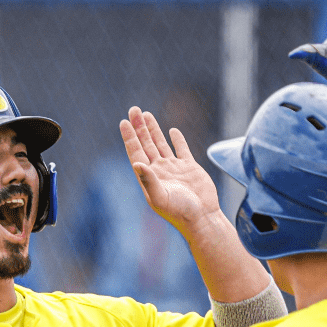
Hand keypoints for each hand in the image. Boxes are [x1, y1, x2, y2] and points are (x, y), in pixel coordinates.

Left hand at [120, 106, 219, 234]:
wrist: (202, 217)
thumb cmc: (180, 212)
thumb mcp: (160, 197)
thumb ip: (148, 180)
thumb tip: (136, 163)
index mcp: (149, 177)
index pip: (136, 152)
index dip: (129, 137)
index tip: (124, 121)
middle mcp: (160, 170)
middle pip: (146, 143)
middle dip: (139, 127)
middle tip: (133, 109)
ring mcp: (175, 168)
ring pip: (161, 144)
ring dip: (153, 129)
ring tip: (146, 114)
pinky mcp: (190, 168)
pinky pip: (182, 149)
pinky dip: (177, 140)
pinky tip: (172, 131)